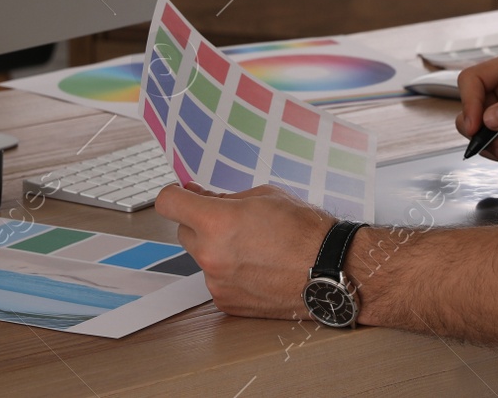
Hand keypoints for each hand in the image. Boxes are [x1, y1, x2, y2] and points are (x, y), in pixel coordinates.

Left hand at [154, 183, 333, 318]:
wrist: (329, 269)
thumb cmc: (305, 230)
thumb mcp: (264, 196)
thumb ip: (226, 198)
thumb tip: (203, 198)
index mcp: (217, 222)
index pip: (168, 203)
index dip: (174, 195)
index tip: (181, 195)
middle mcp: (210, 254)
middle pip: (184, 231)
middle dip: (201, 223)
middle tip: (231, 220)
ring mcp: (216, 282)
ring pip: (203, 257)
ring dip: (218, 249)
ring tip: (255, 247)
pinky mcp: (226, 302)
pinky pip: (217, 279)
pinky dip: (230, 272)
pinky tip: (258, 267)